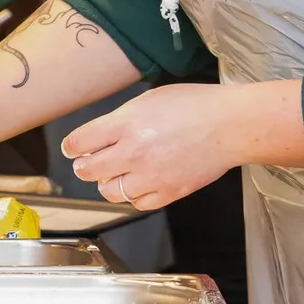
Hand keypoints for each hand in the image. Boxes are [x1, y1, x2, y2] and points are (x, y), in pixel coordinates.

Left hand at [60, 82, 282, 211]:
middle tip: (89, 162)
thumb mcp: (147, 100)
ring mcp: (151, 176)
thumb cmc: (194, 106)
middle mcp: (134, 152)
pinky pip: (138, 203)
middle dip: (84, 166)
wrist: (231, 125)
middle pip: (88, 171)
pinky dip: (134, 195)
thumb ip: (119, 120)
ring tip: (116, 173)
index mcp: (126, 125)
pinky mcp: (169, 193)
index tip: (73, 149)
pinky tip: (139, 183)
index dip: (72, 147)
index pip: (79, 143)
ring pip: (109, 192)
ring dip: (107, 183)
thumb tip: (98, 136)